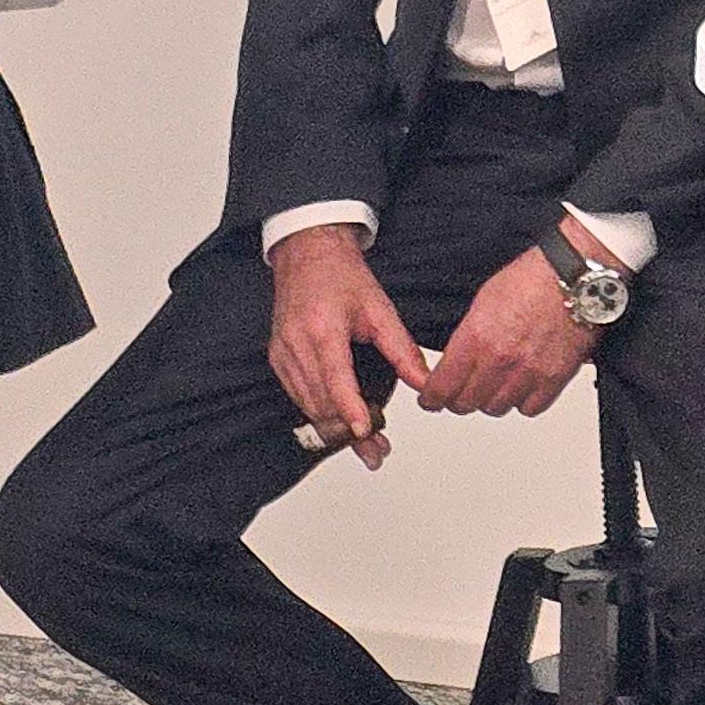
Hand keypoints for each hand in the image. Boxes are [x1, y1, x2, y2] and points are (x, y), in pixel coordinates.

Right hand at [267, 225, 426, 467]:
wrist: (307, 254)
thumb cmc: (340, 276)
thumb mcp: (380, 309)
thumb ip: (402, 350)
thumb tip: (425, 382)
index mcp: (323, 329)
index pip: (335, 379)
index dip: (349, 409)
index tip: (364, 431)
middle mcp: (296, 344)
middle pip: (320, 402)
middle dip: (348, 433)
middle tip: (377, 451)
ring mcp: (283, 354)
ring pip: (308, 406)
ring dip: (335, 430)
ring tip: (366, 445)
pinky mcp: (278, 359)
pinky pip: (298, 397)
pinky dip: (320, 413)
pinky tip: (341, 424)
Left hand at [420, 246, 599, 418]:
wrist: (574, 276)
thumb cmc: (533, 278)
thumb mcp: (484, 300)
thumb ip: (467, 337)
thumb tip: (457, 360)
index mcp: (476, 337)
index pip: (442, 387)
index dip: (432, 397)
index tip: (431, 399)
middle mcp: (500, 359)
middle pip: (467, 403)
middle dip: (460, 399)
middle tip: (462, 392)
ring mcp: (528, 372)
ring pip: (496, 408)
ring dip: (492, 399)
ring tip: (496, 383)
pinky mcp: (554, 379)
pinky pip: (530, 408)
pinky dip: (523, 401)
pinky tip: (522, 386)